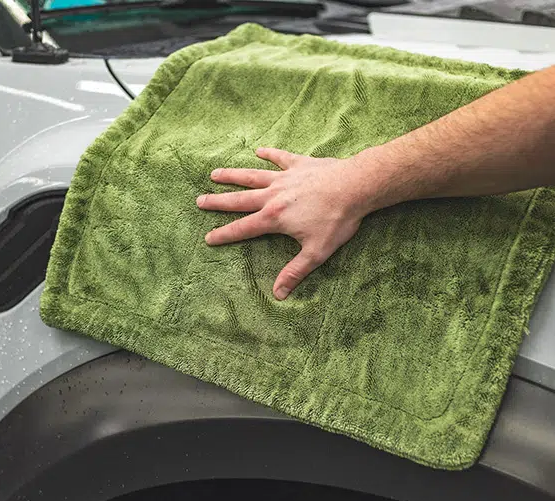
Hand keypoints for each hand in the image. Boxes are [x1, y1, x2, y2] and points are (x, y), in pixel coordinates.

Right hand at [197, 147, 376, 299]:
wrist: (355, 186)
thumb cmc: (337, 220)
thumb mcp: (316, 252)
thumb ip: (295, 272)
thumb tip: (278, 294)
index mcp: (274, 218)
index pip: (243, 229)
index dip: (224, 235)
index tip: (208, 238)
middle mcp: (273, 196)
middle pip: (239, 200)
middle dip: (218, 202)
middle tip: (199, 200)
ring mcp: (285, 178)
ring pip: (252, 176)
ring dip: (233, 175)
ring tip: (214, 174)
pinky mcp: (299, 164)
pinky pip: (280, 158)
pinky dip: (269, 154)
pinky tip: (259, 150)